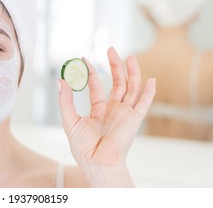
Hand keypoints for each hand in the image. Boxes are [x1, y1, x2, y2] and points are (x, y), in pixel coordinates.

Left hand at [58, 47, 154, 185]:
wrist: (97, 162)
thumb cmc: (83, 147)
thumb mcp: (69, 120)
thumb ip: (65, 101)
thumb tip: (61, 80)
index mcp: (99, 110)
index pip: (97, 86)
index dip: (91, 72)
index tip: (84, 59)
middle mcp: (113, 110)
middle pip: (117, 83)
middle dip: (115, 66)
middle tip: (110, 49)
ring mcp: (125, 114)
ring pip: (131, 88)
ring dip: (132, 72)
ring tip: (129, 56)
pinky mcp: (134, 119)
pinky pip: (144, 103)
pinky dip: (149, 92)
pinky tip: (151, 79)